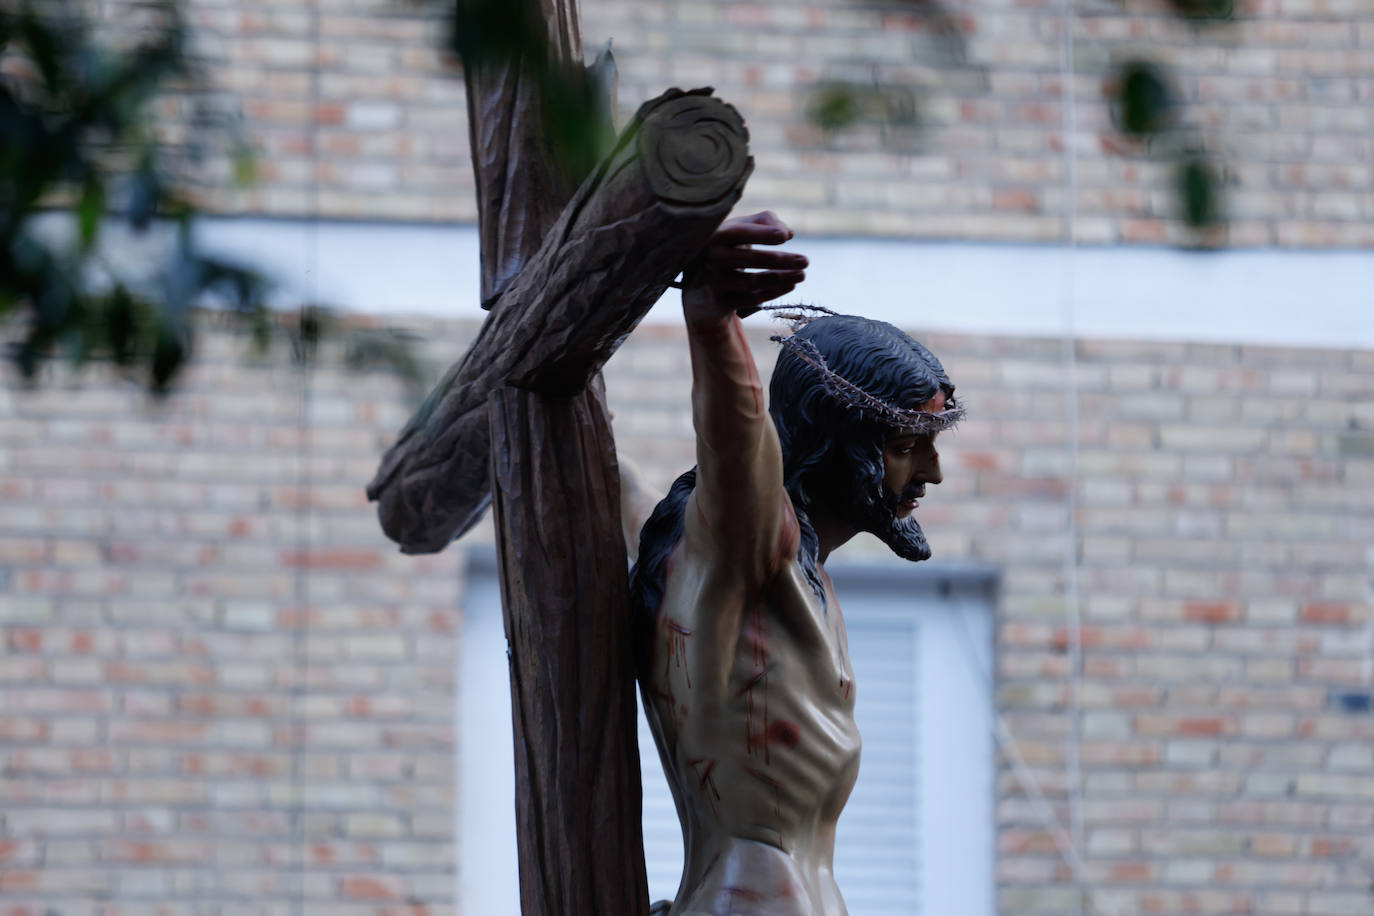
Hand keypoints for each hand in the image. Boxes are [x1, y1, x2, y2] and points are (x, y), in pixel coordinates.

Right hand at [682, 211, 807, 326]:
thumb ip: (764, 221)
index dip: (763, 234)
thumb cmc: (726, 249)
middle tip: (806, 261)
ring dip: (781, 278)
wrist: (699, 286)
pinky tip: (790, 285)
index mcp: (715, 235)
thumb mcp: (739, 229)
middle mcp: (711, 258)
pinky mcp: (719, 302)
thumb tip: (788, 233)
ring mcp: (713, 281)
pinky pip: (751, 299)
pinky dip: (773, 292)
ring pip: (752, 282)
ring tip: (802, 274)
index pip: (740, 233)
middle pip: (750, 259)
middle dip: (781, 261)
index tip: (785, 237)